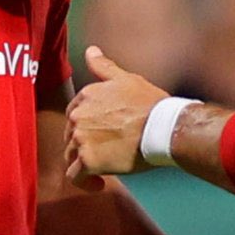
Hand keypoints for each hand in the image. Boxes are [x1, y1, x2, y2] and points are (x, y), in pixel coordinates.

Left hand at [64, 45, 168, 188]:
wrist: (164, 128)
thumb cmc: (150, 104)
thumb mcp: (127, 79)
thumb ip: (104, 67)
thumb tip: (90, 50)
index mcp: (85, 96)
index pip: (74, 116)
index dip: (86, 128)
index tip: (102, 136)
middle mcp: (77, 115)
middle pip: (70, 136)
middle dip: (85, 145)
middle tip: (108, 152)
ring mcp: (80, 138)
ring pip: (71, 155)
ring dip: (84, 163)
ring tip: (105, 169)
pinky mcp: (87, 160)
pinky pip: (75, 176)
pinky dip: (84, 182)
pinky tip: (99, 183)